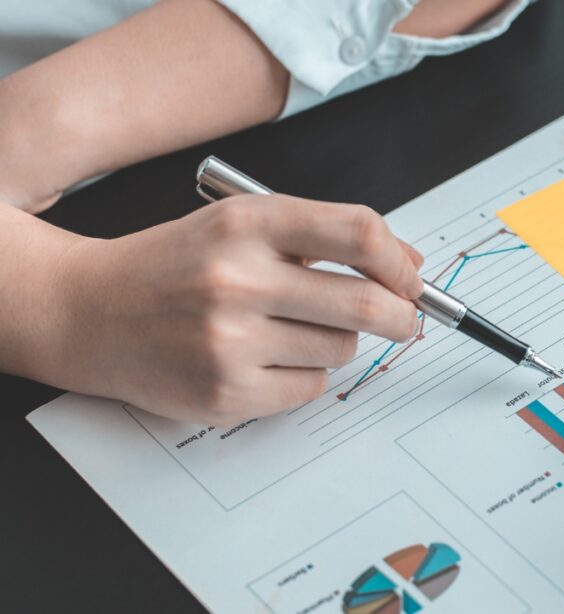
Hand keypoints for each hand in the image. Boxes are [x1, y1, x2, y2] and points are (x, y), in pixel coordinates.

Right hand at [47, 195, 422, 425]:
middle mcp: (237, 279)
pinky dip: (305, 374)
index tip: (411, 278)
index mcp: (247, 223)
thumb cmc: (175, 267)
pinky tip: (266, 359)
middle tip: (405, 320)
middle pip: (366, 303)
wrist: (86, 312)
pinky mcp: (224, 393)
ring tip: (295, 330)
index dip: (399, 261)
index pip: (358, 233)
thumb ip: (322, 236)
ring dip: (340, 341)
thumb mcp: (241, 226)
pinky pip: (310, 388)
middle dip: (402, 316)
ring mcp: (229, 341)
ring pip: (342, 349)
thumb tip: (407, 265)